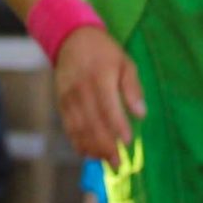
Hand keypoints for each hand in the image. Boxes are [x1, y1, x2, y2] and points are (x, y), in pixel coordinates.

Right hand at [54, 24, 145, 162]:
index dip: (117, 126)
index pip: (108, 106)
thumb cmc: (104, 52)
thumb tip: (141, 114)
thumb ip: (133, 88)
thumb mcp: (125, 62)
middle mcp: (81, 89)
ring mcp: (68, 97)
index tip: (128, 142)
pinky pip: (68, 126)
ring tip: (105, 161)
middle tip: (118, 163)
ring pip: (79, 128)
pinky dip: (77, 142)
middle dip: (105, 146)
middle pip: (92, 122)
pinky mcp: (61, 102)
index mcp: (100, 77)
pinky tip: (87, 153)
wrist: (71, 39)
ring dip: (92, 148)